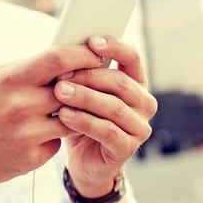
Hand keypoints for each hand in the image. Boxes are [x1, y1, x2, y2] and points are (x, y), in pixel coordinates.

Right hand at [0, 45, 103, 186]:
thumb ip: (21, 69)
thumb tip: (56, 58)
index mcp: (11, 79)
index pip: (58, 58)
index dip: (83, 52)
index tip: (98, 51)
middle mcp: (22, 105)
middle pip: (74, 89)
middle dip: (87, 84)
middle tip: (96, 81)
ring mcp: (28, 134)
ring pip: (72, 118)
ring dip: (74, 113)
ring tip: (62, 109)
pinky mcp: (31, 158)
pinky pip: (57, 142)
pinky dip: (53, 136)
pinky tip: (36, 134)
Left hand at [54, 36, 157, 196]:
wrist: (83, 161)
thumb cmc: (81, 118)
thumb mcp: (82, 92)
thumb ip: (80, 72)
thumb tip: (64, 47)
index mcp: (135, 83)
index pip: (132, 58)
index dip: (114, 47)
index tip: (91, 41)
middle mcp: (144, 103)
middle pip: (120, 82)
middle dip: (89, 75)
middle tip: (61, 74)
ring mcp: (140, 127)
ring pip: (113, 106)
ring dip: (84, 97)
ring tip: (59, 92)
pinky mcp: (128, 148)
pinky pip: (107, 131)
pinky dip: (84, 121)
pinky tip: (64, 116)